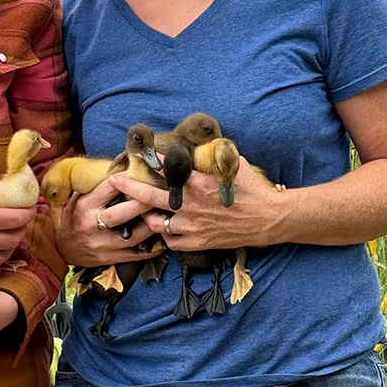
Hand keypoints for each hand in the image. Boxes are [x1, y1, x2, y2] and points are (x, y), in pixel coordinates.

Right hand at [54, 177, 163, 267]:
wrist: (61, 248)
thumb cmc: (73, 218)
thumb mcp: (77, 199)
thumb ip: (96, 187)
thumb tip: (121, 169)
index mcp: (85, 205)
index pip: (109, 187)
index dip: (129, 179)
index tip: (144, 173)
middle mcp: (92, 224)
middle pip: (122, 213)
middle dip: (144, 203)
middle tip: (161, 195)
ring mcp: (101, 244)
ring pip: (133, 236)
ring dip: (152, 226)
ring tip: (166, 216)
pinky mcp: (109, 259)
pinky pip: (135, 255)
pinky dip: (151, 249)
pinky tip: (163, 240)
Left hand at [109, 161, 287, 251]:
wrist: (269, 219)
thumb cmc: (253, 190)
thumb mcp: (234, 165)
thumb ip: (214, 157)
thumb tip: (203, 143)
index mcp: (199, 185)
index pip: (168, 171)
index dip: (152, 163)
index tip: (141, 156)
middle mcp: (192, 207)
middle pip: (151, 198)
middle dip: (131, 188)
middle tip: (117, 180)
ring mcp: (193, 227)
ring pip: (157, 223)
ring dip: (147, 215)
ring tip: (142, 209)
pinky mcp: (199, 243)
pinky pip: (172, 241)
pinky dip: (166, 234)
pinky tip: (165, 227)